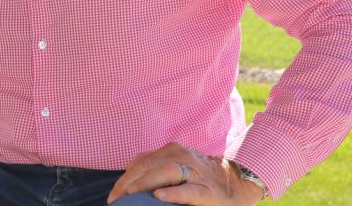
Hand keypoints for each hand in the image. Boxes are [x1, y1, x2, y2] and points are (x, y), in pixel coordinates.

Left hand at [106, 142, 264, 204]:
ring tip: (131, 195)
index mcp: (171, 151)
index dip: (125, 177)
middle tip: (116, 198)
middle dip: (129, 182)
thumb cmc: (201, 176)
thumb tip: (129, 179)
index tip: (113, 194)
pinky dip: (173, 192)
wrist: (238, 181)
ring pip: (166, 173)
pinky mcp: (209, 191)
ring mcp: (196, 173)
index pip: (142, 161)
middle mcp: (182, 157)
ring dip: (145, 183)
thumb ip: (156, 167)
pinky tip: (160, 196)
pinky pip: (189, 190)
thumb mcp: (177, 166)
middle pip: (149, 166)